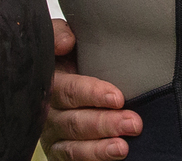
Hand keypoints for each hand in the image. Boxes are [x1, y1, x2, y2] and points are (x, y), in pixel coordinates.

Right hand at [42, 18, 139, 160]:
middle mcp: (48, 111)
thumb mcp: (63, 40)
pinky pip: (73, 159)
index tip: (117, 97)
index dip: (91, 94)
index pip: (68, 89)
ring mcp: (52, 134)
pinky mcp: (58, 152)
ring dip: (100, 148)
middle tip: (133, 123)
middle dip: (104, 123)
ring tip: (122, 147)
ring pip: (73, 146)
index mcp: (49, 81)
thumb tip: (66, 41)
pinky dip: (93, 159)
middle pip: (74, 121)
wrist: (67, 80)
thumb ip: (60, 34)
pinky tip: (113, 156)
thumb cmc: (70, 58)